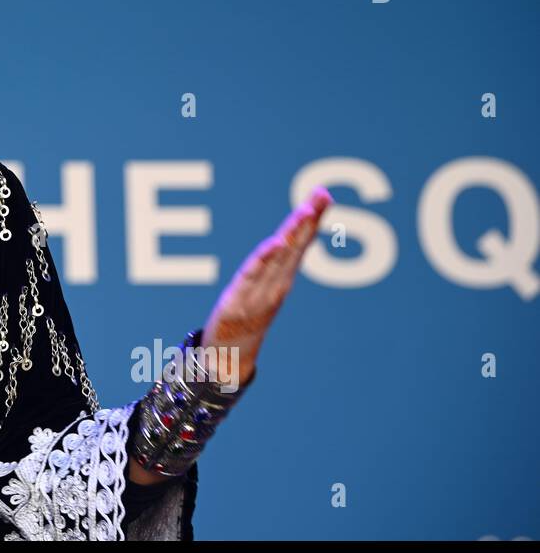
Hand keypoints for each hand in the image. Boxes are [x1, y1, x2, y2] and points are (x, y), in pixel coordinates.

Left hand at [200, 186, 332, 384]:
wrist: (228, 357)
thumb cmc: (244, 319)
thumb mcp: (260, 289)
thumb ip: (271, 266)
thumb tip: (285, 239)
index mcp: (280, 278)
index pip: (298, 243)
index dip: (311, 220)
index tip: (323, 195)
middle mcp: (275, 284)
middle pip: (293, 247)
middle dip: (307, 220)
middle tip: (322, 194)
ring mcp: (259, 294)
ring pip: (278, 259)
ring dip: (292, 234)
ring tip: (304, 211)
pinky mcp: (239, 303)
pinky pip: (253, 278)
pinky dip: (265, 261)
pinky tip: (275, 243)